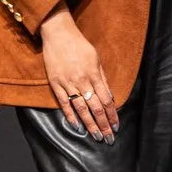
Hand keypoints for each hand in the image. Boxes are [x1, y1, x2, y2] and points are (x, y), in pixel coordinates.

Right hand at [39, 10, 118, 138]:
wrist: (58, 33)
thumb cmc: (79, 45)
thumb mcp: (96, 58)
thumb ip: (102, 78)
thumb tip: (109, 96)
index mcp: (94, 74)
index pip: (106, 100)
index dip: (112, 115)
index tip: (116, 126)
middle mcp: (82, 81)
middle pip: (96, 107)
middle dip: (103, 124)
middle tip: (108, 138)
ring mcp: (68, 83)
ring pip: (81, 108)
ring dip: (90, 124)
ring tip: (96, 136)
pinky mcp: (56, 83)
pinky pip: (64, 103)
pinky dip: (70, 116)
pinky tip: (77, 126)